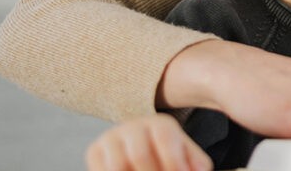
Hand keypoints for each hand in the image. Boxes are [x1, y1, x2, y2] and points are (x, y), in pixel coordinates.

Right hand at [85, 114, 210, 170]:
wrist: (141, 151)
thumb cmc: (169, 159)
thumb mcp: (187, 159)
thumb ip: (196, 164)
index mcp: (161, 124)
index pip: (164, 138)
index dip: (173, 162)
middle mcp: (133, 126)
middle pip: (139, 155)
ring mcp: (111, 137)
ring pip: (117, 165)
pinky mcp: (94, 150)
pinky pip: (99, 169)